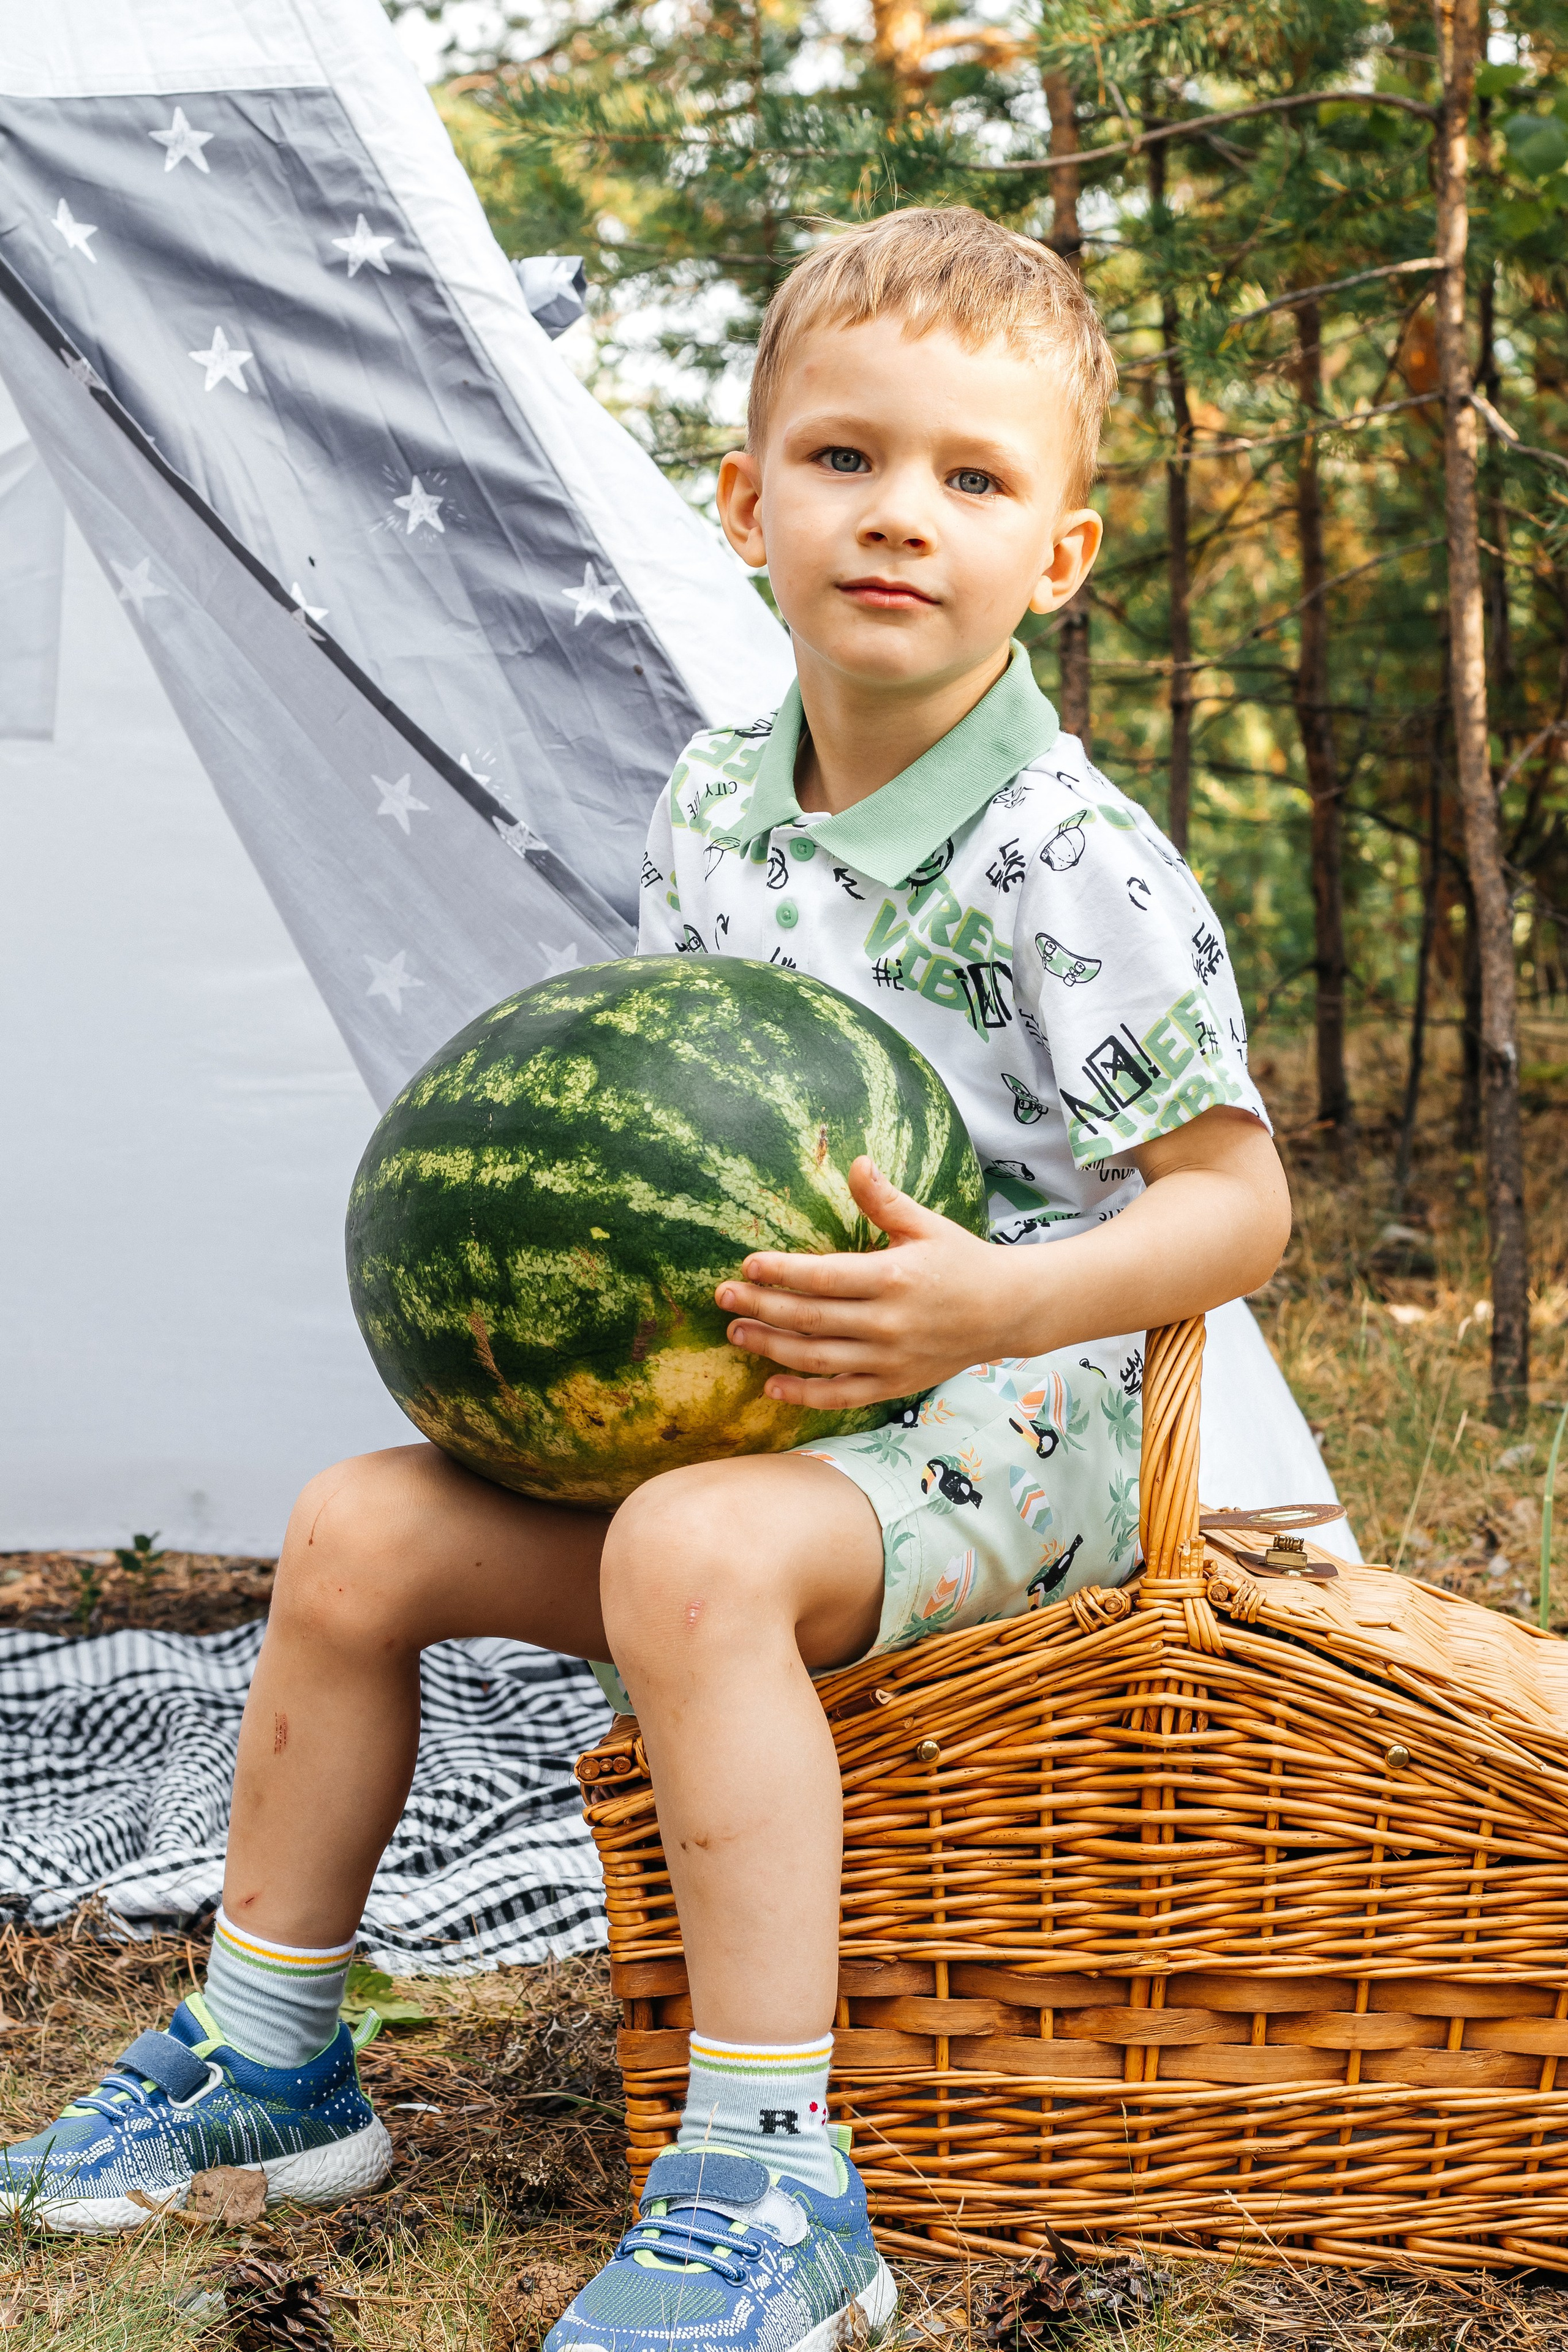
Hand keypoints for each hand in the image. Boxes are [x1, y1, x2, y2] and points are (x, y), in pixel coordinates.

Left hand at [715, 1157, 1010, 1409]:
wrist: (1008, 1311)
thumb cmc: (963, 1261)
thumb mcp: (926, 1224)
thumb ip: (884, 1200)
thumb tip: (856, 1161)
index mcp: (894, 1277)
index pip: (824, 1276)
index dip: (782, 1271)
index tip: (747, 1263)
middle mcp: (889, 1322)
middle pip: (811, 1318)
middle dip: (761, 1306)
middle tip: (723, 1296)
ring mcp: (890, 1358)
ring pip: (818, 1358)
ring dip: (771, 1348)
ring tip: (736, 1332)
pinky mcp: (895, 1384)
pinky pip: (842, 1395)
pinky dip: (805, 1395)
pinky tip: (771, 1386)